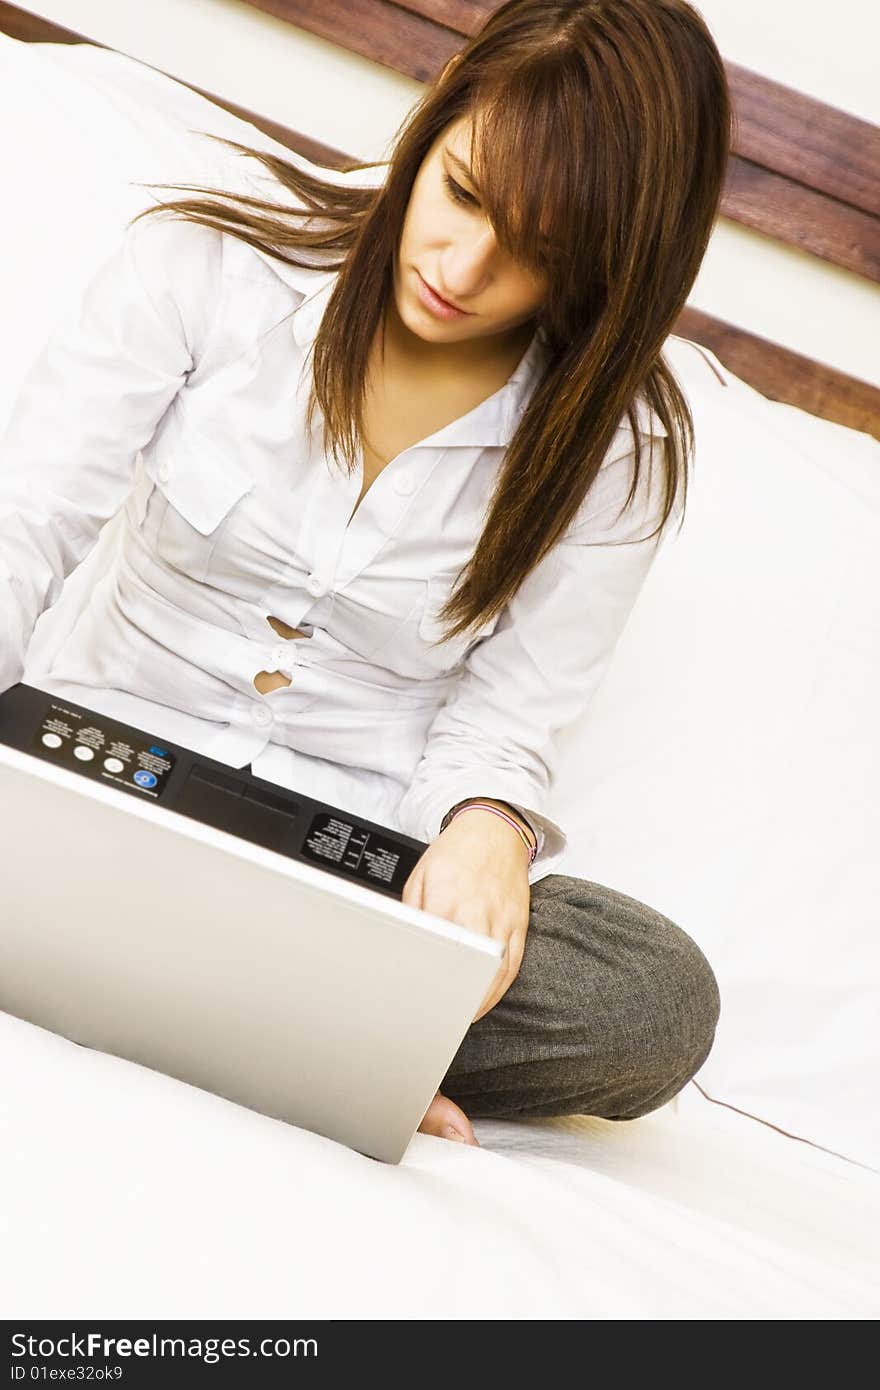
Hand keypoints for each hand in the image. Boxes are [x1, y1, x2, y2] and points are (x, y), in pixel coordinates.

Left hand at [402, 804, 531, 1021]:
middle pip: (468, 964)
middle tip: (438, 1014)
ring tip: (461, 1016)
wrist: (494, 830)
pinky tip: (486, 999)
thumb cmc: (456, 853)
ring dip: (478, 999)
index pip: (436, 947)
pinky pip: (513, 964)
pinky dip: (500, 987)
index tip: (420, 993)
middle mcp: (477, 912)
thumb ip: (412, 911)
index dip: (428, 974)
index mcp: (447, 900)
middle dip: (455, 992)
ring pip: (494, 971)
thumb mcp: (420, 876)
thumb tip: (406, 940)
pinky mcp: (519, 924)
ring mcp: (502, 920)